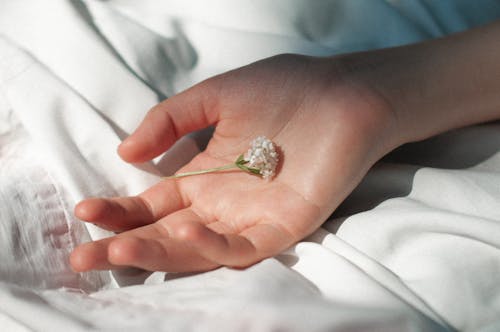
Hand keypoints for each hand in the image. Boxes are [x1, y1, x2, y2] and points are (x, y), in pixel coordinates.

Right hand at [70, 54, 395, 272]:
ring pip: (196, 250)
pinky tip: (184, 227)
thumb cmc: (282, 90)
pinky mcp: (282, 227)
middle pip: (165, 235)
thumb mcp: (214, 97)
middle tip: (83, 256)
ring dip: (157, 252)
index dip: (119, 212)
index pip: (153, 205)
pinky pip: (242, 248)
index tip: (85, 212)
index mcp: (203, 178)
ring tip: (118, 247)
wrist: (342, 93)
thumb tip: (124, 153)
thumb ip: (169, 122)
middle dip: (124, 246)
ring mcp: (250, 219)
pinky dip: (212, 244)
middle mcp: (221, 205)